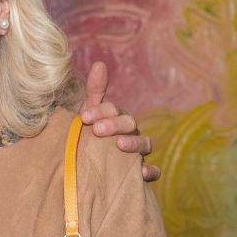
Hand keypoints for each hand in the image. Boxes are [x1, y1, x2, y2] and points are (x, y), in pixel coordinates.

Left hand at [77, 61, 159, 182]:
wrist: (86, 168)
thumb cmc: (88, 138)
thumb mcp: (88, 115)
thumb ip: (95, 91)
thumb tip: (100, 63)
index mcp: (117, 117)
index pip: (112, 109)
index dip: (99, 111)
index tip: (83, 117)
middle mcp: (130, 133)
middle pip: (129, 124)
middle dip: (114, 125)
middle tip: (97, 130)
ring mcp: (138, 152)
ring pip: (145, 144)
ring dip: (134, 144)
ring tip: (120, 145)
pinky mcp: (141, 172)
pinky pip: (152, 171)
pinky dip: (150, 171)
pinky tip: (142, 173)